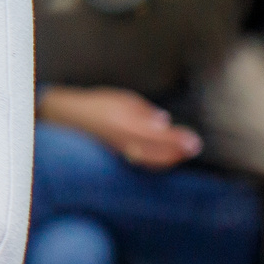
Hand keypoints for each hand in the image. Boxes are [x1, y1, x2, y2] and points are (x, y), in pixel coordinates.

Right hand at [39, 84, 202, 168]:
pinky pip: (142, 164)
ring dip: (170, 159)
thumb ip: (144, 111)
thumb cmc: (97, 103)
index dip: (178, 140)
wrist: (69, 117)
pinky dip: (158, 163)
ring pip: (152, 161)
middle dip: (178, 151)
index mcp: (126, 124)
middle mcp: (124, 141)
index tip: (194, 141)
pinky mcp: (118, 157)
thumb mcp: (122, 99)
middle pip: (159, 152)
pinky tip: (166, 158)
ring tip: (183, 153)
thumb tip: (164, 122)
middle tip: (194, 146)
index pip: (159, 136)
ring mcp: (121, 152)